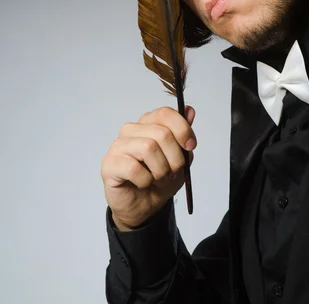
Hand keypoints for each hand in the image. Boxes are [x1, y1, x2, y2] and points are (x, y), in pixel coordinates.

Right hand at [101, 105, 195, 229]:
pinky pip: (133, 168)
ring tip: (158, 179)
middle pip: (162, 133)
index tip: (190, 146)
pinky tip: (143, 183)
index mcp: (147, 123)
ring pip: (148, 148)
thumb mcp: (180, 157)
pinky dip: (145, 180)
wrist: (143, 207)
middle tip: (173, 172)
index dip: (182, 130)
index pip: (165, 113)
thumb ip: (183, 133)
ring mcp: (118, 146)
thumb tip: (189, 110)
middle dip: (174, 158)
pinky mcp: (109, 164)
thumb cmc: (159, 179)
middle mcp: (131, 130)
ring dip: (160, 170)